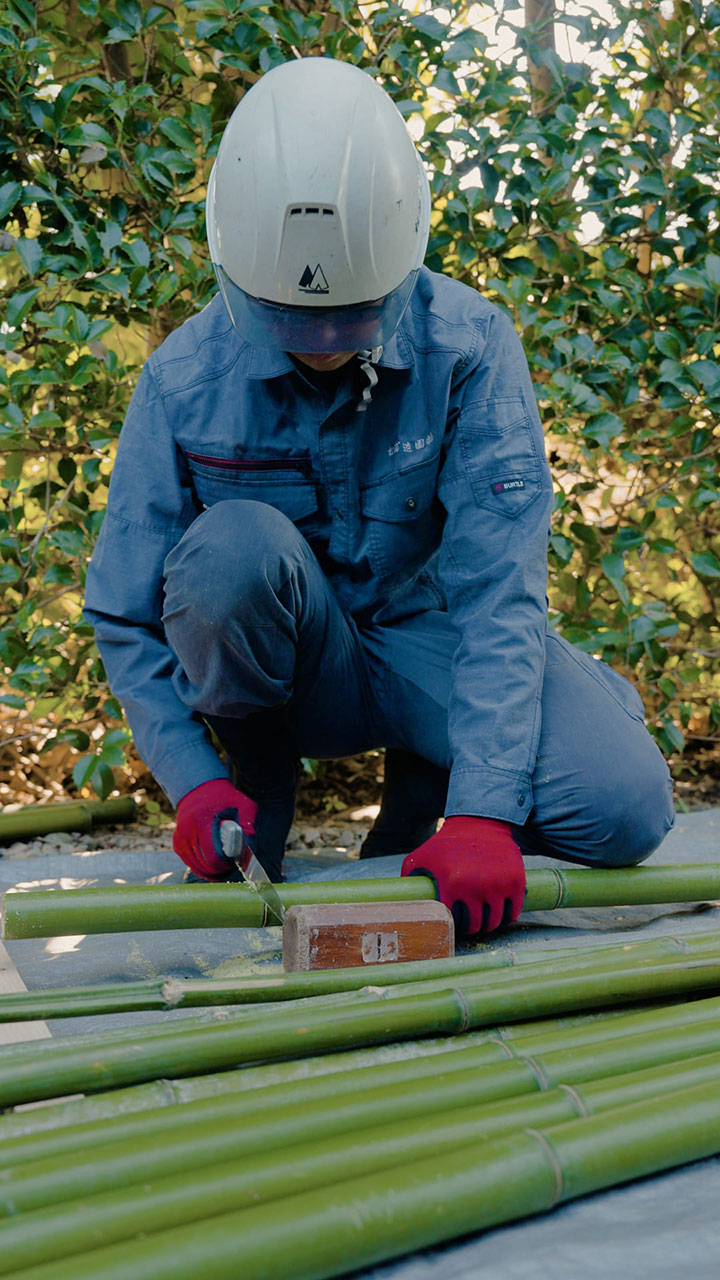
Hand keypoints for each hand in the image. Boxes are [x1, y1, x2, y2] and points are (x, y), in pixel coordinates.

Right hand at [173, 779, 257, 880]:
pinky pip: (190, 864)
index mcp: (201, 820)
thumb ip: (248, 826)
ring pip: (196, 867)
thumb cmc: (226, 798)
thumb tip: (248, 851)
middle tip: (232, 865)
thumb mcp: (243, 805)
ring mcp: (179, 838)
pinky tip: (212, 863)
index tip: (235, 862)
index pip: (212, 855)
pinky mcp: (177, 843)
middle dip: (220, 870)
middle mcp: (186, 830)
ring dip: (211, 872)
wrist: (200, 789)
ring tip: (224, 865)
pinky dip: (202, 868)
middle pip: (204, 865)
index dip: (226, 864)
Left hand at [401, 815, 524, 936]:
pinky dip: (507, 917)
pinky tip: (500, 914)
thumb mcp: (422, 857)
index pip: (453, 921)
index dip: (453, 927)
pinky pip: (513, 912)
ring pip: (495, 922)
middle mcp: (476, 886)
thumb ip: (409, 878)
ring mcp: (498, 885)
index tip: (453, 926)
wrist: (479, 823)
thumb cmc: (448, 843)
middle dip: (472, 928)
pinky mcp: (516, 881)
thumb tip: (399, 899)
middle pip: (476, 925)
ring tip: (484, 921)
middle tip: (470, 926)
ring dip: (489, 925)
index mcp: (451, 884)